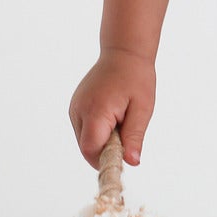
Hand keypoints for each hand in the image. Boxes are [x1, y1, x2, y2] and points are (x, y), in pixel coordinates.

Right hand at [68, 47, 156, 169]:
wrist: (124, 53)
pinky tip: (114, 116)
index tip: (123, 159)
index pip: (91, 149)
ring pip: (85, 140)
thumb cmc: (137, 78)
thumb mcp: (143, 109)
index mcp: (95, 111)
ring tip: (122, 120)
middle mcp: (79, 111)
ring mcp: (74, 109)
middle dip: (106, 151)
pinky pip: (85, 129)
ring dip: (103, 140)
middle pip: (86, 147)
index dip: (106, 160)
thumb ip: (134, 137)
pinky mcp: (75, 107)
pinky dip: (98, 131)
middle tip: (127, 137)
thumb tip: (131, 162)